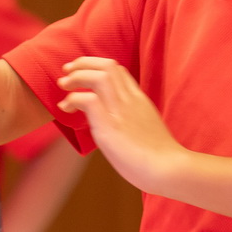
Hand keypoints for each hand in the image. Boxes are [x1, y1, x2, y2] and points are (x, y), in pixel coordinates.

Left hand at [56, 58, 186, 195]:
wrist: (168, 168)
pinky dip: (73, 99)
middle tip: (67, 70)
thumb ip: (132, 121)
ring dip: (76, 77)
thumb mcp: (146, 130)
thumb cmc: (159, 157)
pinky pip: (88, 99)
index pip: (119, 71)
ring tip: (63, 84)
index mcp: (139, 100)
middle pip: (107, 66)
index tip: (84, 72)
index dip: (98, 66)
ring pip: (97, 76)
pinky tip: (66, 108)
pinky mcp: (110, 124)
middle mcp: (130, 99)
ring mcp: (120, 110)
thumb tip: (117, 127)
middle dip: (83, 63)